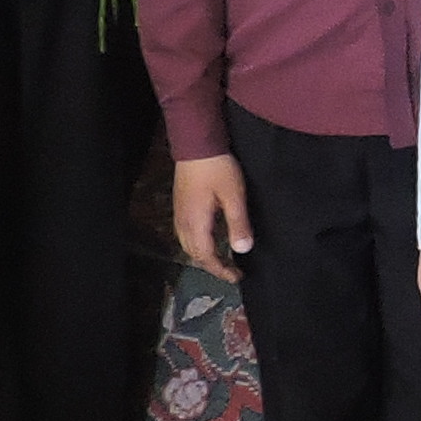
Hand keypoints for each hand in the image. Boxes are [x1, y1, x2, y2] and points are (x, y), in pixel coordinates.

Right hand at [174, 155, 252, 271]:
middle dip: (212, 266)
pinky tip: (209, 239)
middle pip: (194, 254)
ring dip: (204, 256)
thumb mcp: (234, 196)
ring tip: (222, 260)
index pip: (206, 257)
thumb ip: (238, 224)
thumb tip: (242, 250)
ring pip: (188, 245)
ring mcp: (179, 213)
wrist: (196, 143)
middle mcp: (183, 223)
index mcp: (195, 224)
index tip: (237, 277)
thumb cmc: (217, 168)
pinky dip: (198, 244)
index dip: (221, 270)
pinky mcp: (180, 205)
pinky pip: (186, 234)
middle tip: (232, 271)